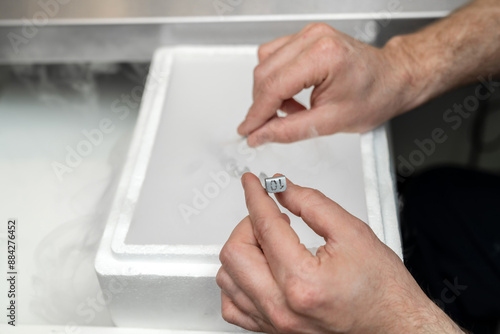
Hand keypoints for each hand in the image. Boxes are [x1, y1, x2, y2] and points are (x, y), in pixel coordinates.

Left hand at [216, 173, 463, 332]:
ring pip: (227, 277)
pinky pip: (232, 306)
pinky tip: (255, 268)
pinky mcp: (273, 330)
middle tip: (269, 215)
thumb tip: (282, 188)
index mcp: (302, 280)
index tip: (251, 182)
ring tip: (268, 242)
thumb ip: (311, 203)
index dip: (255, 196)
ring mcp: (275, 322)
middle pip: (235, 251)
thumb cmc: (381, 288)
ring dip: (242, 250)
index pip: (264, 225)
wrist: (392, 323)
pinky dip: (236, 282)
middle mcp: (282, 306)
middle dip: (248, 223)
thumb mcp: (352, 232)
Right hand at [237, 23, 413, 145]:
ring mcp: (309, 34)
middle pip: (265, 72)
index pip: (274, 86)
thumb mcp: (330, 123)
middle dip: (261, 104)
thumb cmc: (374, 96)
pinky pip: (275, 56)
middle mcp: (314, 38)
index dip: (256, 113)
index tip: (247, 130)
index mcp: (323, 56)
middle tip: (266, 127)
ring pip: (266, 63)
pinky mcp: (306, 37)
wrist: (392, 79)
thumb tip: (260, 135)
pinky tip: (292, 94)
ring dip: (269, 91)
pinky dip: (277, 79)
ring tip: (291, 109)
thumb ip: (289, 130)